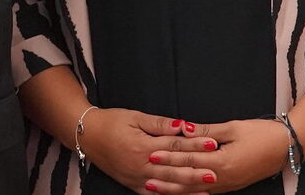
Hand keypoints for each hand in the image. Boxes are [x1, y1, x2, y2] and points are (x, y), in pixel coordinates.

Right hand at [77, 108, 216, 192]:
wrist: (87, 135)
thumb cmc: (111, 122)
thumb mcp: (135, 117)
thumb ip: (159, 124)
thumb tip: (182, 126)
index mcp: (142, 146)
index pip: (174, 146)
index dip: (194, 144)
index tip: (212, 143)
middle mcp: (140, 165)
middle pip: (173, 170)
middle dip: (196, 172)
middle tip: (216, 172)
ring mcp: (136, 178)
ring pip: (166, 186)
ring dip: (187, 188)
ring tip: (206, 188)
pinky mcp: (133, 185)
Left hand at [149, 118, 290, 193]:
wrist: (287, 147)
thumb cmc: (262, 134)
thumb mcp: (233, 127)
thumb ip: (207, 131)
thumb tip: (183, 128)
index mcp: (223, 161)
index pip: (190, 159)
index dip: (169, 157)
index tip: (151, 155)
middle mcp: (224, 178)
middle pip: (189, 179)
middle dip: (167, 178)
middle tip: (146, 176)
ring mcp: (228, 185)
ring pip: (196, 190)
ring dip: (175, 190)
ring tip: (156, 188)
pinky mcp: (232, 186)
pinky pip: (207, 192)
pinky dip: (191, 192)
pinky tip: (180, 193)